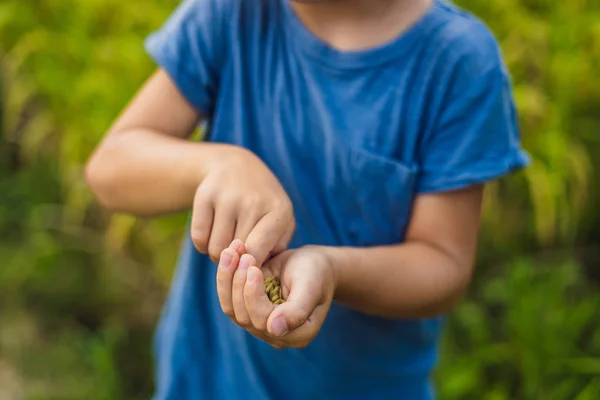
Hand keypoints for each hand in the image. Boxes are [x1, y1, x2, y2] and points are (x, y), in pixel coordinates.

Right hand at [190, 147, 294, 264]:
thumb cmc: (264, 202)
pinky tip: (212, 234)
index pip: (257, 252)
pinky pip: (198, 238)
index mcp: (278, 211)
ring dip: (218, 254)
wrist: (236, 166)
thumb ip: (277, 247)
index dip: (250, 266)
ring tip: (227, 243)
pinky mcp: (204, 195)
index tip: (248, 267)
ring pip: (215, 249)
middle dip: (236, 260)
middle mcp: (253, 202)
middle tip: (239, 250)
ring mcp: (227, 197)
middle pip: (236, 254)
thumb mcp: (281, 219)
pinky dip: (203, 244)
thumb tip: (257, 270)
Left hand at [217, 241, 335, 348]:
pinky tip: (229, 254)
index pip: (264, 322)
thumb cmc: (317, 272)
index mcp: (298, 334)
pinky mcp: (247, 311)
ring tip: (232, 251)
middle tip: (243, 254)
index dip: (253, 296)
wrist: (312, 263)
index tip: (253, 268)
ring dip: (228, 279)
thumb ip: (297, 310)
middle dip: (239, 283)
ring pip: (232, 309)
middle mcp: (277, 335)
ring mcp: (260, 325)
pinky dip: (225, 277)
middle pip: (244, 317)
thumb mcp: (311, 286)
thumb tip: (274, 329)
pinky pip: (229, 299)